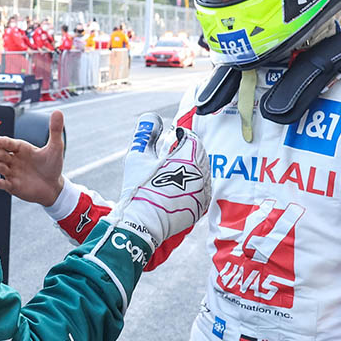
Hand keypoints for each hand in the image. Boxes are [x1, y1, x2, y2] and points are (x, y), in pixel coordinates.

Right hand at [0, 110, 65, 206]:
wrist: (54, 187)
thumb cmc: (52, 166)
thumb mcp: (55, 147)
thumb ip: (54, 130)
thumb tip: (58, 112)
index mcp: (22, 149)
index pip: (9, 143)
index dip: (3, 142)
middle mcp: (14, 160)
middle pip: (1, 155)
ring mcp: (12, 173)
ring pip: (0, 168)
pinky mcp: (13, 186)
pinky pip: (5, 185)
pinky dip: (1, 183)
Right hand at [108, 113, 210, 248]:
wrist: (141, 222)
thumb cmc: (139, 188)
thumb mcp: (138, 156)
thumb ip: (146, 133)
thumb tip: (152, 117)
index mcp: (189, 158)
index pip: (192, 139)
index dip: (181, 136)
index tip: (171, 139)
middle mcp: (201, 175)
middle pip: (200, 155)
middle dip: (187, 153)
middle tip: (170, 156)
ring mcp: (202, 192)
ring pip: (202, 172)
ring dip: (191, 169)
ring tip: (172, 173)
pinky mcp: (200, 207)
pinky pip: (202, 190)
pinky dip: (193, 185)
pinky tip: (178, 188)